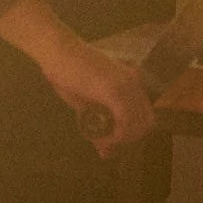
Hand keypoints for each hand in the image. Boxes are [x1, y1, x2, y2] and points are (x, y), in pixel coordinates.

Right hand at [41, 42, 154, 158]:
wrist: (56, 50)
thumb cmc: (66, 72)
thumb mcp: (86, 103)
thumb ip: (99, 124)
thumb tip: (105, 151)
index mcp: (132, 81)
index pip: (145, 116)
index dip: (132, 135)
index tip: (113, 144)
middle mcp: (135, 82)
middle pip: (147, 123)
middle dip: (129, 140)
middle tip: (107, 145)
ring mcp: (127, 85)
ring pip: (140, 125)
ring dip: (122, 140)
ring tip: (102, 142)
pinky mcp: (115, 91)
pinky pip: (126, 122)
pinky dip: (116, 136)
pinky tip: (102, 138)